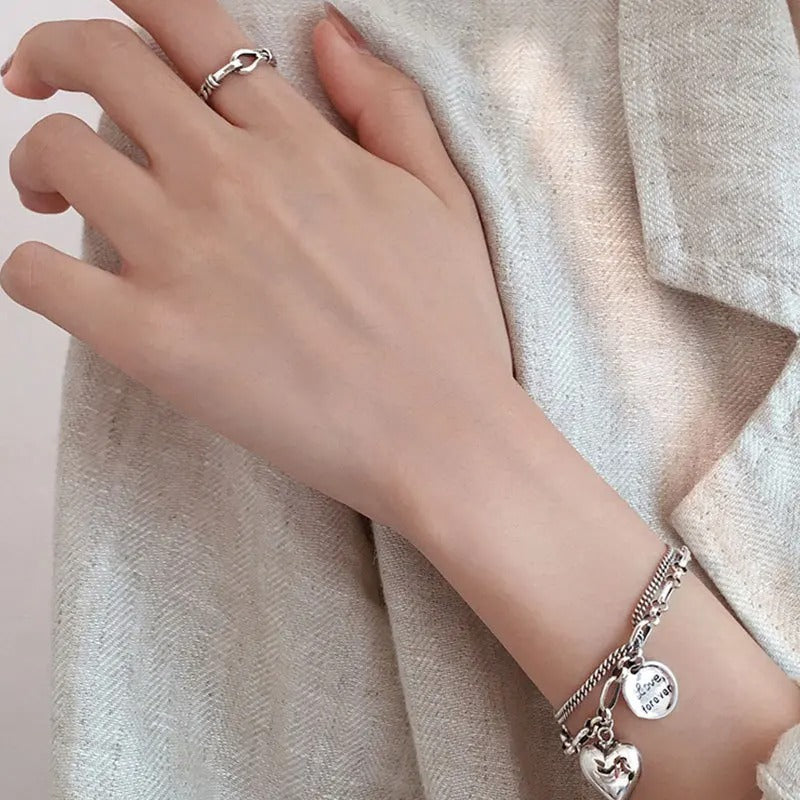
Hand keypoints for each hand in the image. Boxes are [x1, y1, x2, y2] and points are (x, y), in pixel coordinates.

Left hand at [0, 1, 513, 531]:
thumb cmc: (450, 329)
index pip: (187, 22)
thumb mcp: (444, 197)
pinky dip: (30, 267)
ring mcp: (186, 259)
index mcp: (298, 145)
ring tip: (52, 196)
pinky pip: (37, 277)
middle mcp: (233, 184)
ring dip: (36, 163)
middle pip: (98, 60)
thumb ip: (388, 105)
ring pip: (55, 154)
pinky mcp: (153, 343)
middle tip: (34, 81)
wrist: (442, 438)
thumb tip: (328, 31)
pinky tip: (60, 278)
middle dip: (50, 52)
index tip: (110, 22)